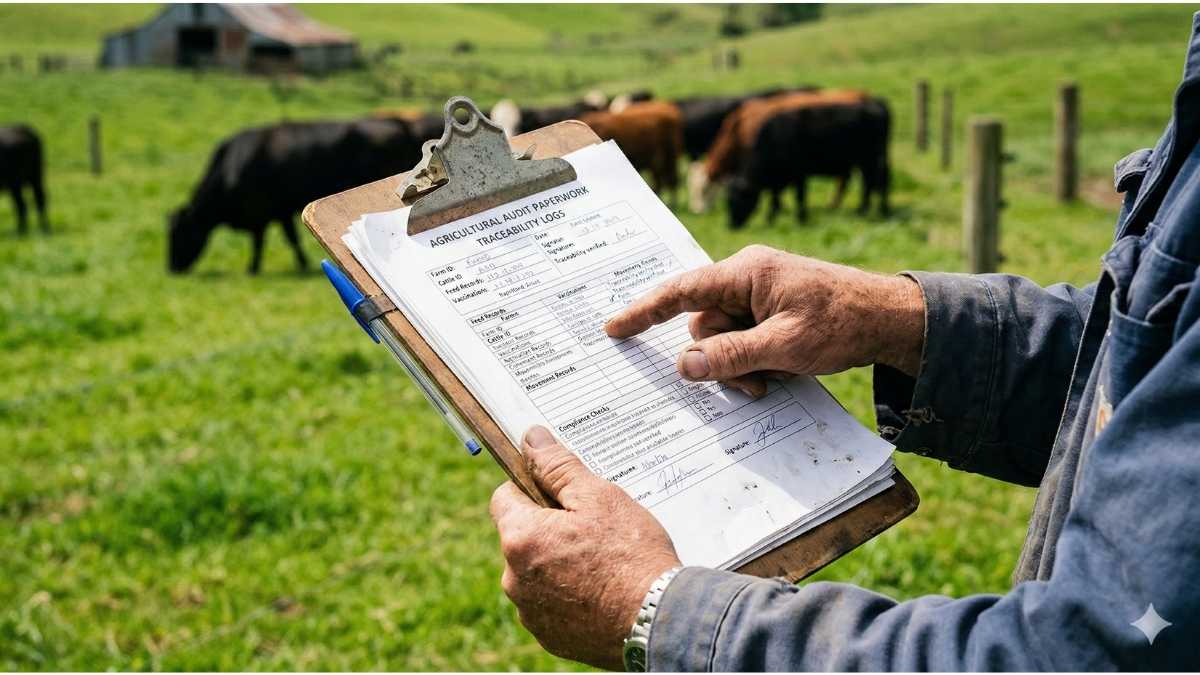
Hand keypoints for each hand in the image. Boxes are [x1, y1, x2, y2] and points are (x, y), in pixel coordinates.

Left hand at [490, 426, 681, 669]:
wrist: (658, 620)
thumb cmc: (631, 555)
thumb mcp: (598, 496)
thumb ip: (558, 466)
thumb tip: (531, 439)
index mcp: (520, 538)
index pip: (505, 497)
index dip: (533, 488)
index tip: (562, 493)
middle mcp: (514, 579)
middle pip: (523, 537)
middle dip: (550, 529)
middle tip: (593, 529)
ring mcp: (531, 612)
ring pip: (537, 572)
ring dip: (558, 563)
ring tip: (602, 563)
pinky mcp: (550, 637)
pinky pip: (552, 605)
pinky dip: (570, 595)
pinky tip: (602, 591)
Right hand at [605, 245, 925, 394]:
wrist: (891, 318)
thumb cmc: (843, 324)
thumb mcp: (784, 347)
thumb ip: (731, 355)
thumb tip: (683, 365)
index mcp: (746, 273)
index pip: (681, 291)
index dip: (644, 311)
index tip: (614, 328)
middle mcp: (747, 277)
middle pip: (704, 324)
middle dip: (721, 358)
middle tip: (755, 383)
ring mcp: (760, 293)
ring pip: (724, 336)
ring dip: (741, 363)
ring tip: (776, 377)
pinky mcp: (772, 308)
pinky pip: (745, 336)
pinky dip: (755, 358)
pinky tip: (781, 369)